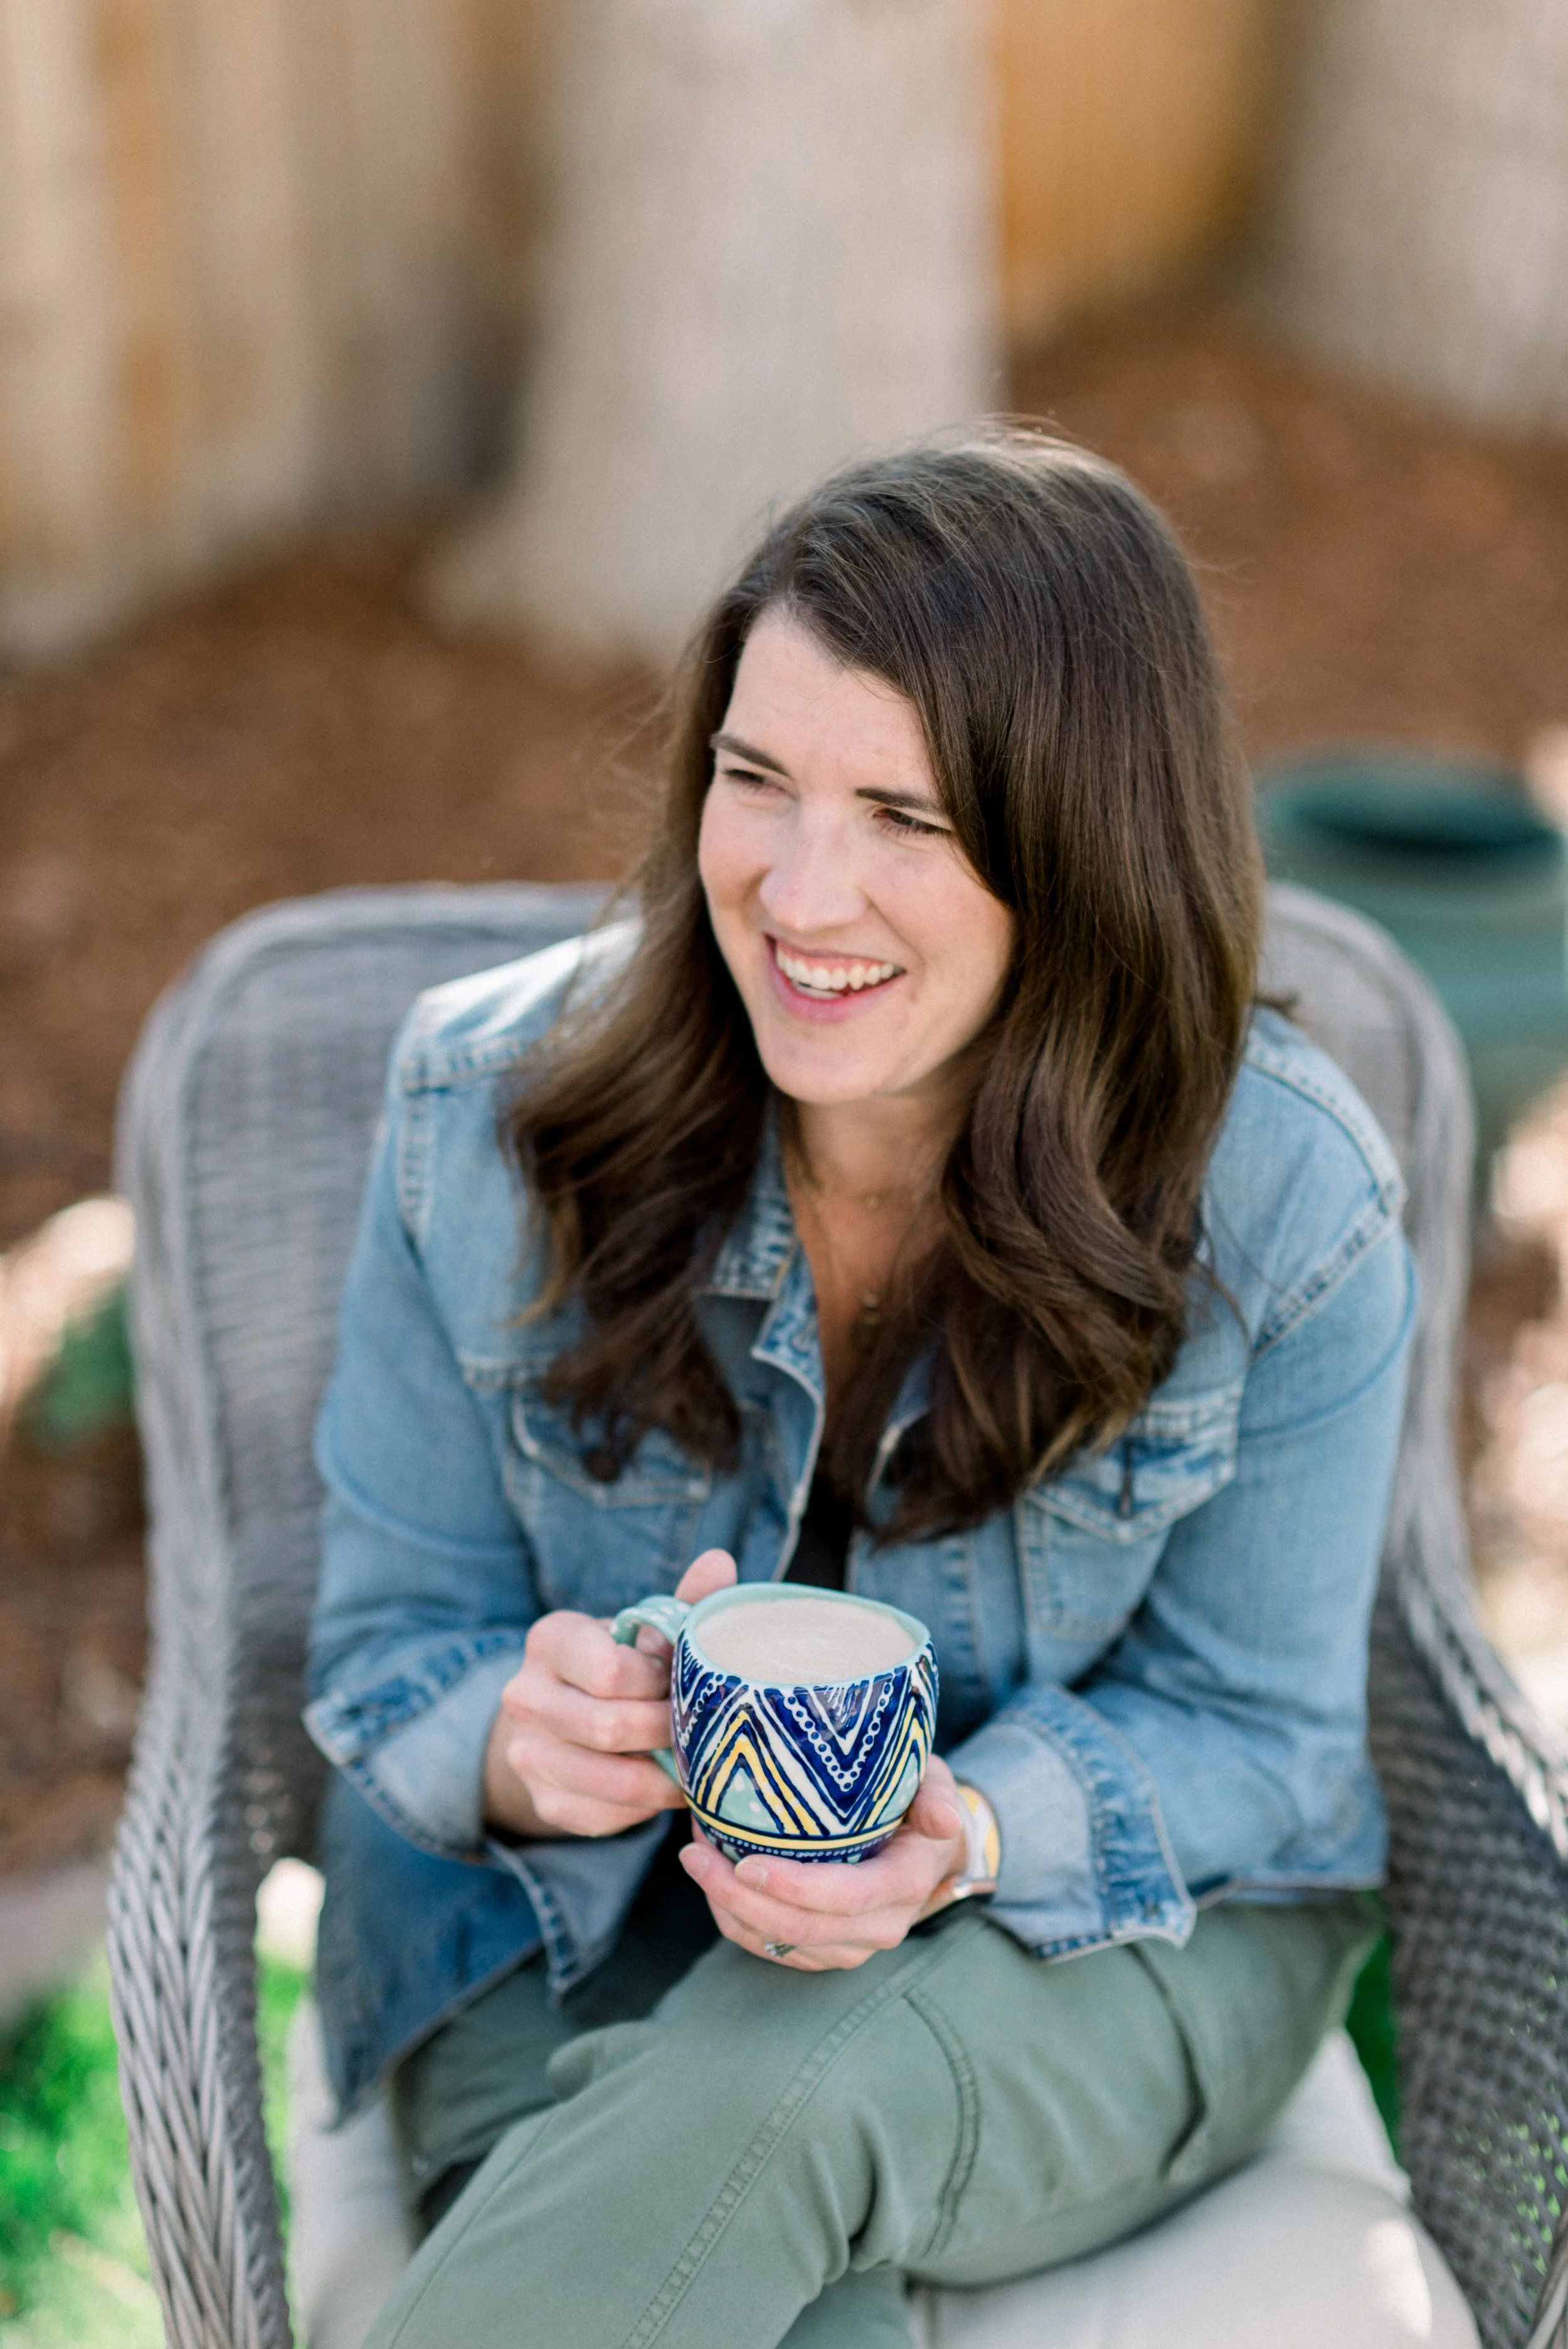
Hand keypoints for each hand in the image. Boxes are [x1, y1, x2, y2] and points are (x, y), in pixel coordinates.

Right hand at [484, 1548, 736, 1838]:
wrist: (564, 1717)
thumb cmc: (621, 1664)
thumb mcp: (644, 1631)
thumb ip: (682, 1604)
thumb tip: (720, 1561)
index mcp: (550, 1641)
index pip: (610, 1669)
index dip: (658, 1682)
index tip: (682, 1682)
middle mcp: (524, 1696)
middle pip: (610, 1727)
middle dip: (669, 1733)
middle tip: (704, 1730)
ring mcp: (527, 1754)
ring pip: (613, 1782)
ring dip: (667, 1779)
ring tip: (697, 1764)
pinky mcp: (544, 1801)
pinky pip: (607, 1817)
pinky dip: (646, 1809)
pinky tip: (666, 1786)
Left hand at [678, 1755, 966, 1968]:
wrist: (925, 1847)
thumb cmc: (920, 1800)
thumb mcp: (936, 1785)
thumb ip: (938, 1797)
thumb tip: (942, 1820)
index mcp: (903, 1885)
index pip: (844, 1899)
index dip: (792, 1887)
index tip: (743, 1862)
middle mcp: (878, 1927)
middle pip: (800, 1928)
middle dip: (738, 1898)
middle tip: (693, 1854)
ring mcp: (848, 1946)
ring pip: (776, 1942)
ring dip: (727, 1908)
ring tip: (694, 1856)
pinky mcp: (821, 1951)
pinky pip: (768, 1946)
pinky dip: (734, 1917)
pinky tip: (710, 1877)